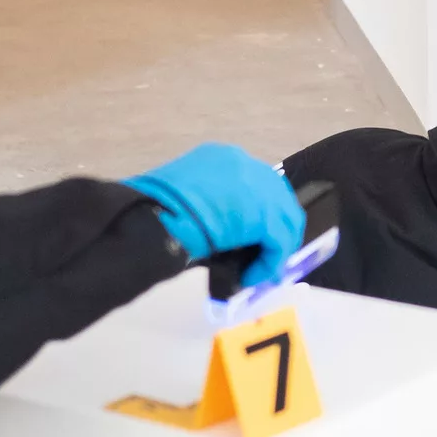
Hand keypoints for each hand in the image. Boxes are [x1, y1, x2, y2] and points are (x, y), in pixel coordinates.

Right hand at [125, 144, 304, 284]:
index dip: (260, 215)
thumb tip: (229, 235)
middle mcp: (245, 164)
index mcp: (224, 158)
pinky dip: (268, 263)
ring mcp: (258, 186)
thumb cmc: (156, 210)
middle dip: (275, 230)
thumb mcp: (189, 201)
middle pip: (278, 198)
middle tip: (264, 258)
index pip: (257, 185)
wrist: (153, 217)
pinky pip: (277, 242)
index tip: (255, 239)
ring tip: (257, 272)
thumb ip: (215, 209)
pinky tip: (250, 278)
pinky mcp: (263, 213)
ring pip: (284, 220)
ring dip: (273, 250)